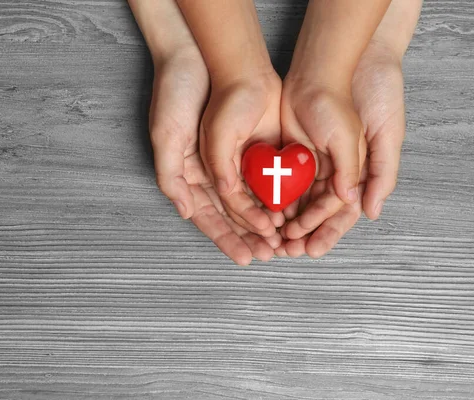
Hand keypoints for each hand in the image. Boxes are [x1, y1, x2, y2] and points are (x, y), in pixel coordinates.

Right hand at [150, 48, 279, 264]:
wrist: (204, 56)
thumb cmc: (176, 94)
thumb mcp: (166, 135)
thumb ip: (172, 176)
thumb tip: (184, 211)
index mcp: (189, 175)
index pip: (209, 216)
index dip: (226, 238)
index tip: (245, 257)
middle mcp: (211, 172)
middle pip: (233, 215)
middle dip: (250, 237)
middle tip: (270, 254)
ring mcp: (234, 160)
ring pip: (253, 199)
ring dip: (267, 221)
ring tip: (284, 239)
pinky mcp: (254, 145)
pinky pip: (267, 175)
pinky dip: (278, 194)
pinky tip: (291, 210)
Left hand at [275, 40, 405, 257]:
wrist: (314, 74)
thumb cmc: (341, 104)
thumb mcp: (356, 139)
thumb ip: (360, 172)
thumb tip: (363, 207)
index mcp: (354, 173)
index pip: (340, 212)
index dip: (326, 232)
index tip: (311, 248)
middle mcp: (333, 174)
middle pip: (318, 214)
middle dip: (305, 234)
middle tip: (288, 252)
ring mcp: (310, 167)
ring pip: (298, 203)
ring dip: (288, 223)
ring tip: (274, 242)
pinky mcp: (290, 158)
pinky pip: (282, 185)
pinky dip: (275, 202)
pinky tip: (264, 217)